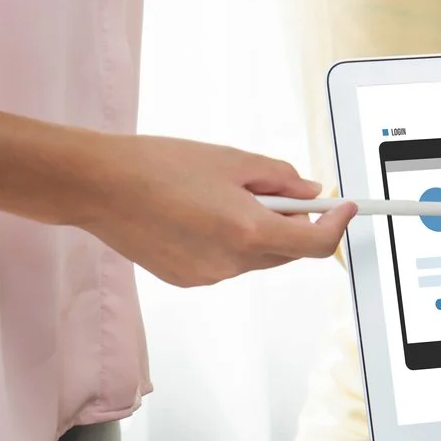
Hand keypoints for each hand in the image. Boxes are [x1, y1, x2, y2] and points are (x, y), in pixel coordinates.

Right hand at [0, 110, 352, 286]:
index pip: (315, 243)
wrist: (95, 185)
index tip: (345, 208)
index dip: (336, 226)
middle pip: (287, 252)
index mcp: (248, 231)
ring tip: (219, 196)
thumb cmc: (156, 165)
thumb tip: (311, 191)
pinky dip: (227, 241)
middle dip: (293, 223)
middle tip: (278, 191)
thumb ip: (279, 177)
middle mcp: (231, 262)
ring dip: (257, 231)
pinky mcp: (186, 280)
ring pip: (256, 257)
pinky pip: (226, 263)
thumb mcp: (231, 159)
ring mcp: (208, 276)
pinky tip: (196, 214)